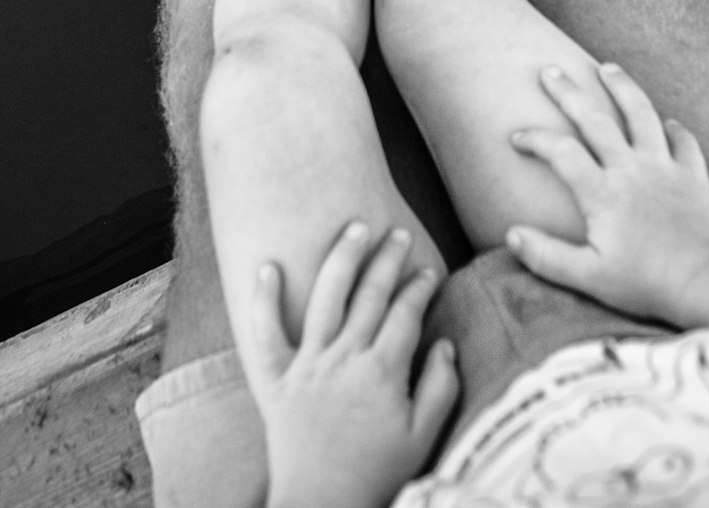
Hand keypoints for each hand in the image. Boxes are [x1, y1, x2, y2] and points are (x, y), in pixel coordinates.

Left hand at [251, 221, 458, 507]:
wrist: (321, 505)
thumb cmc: (375, 475)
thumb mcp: (422, 440)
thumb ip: (440, 389)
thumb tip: (445, 344)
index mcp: (383, 372)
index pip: (405, 314)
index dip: (419, 288)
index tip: (428, 271)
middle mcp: (345, 358)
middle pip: (370, 294)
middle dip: (387, 259)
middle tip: (398, 234)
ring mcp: (308, 364)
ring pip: (326, 297)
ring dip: (342, 258)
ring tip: (354, 228)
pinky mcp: (276, 377)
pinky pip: (265, 332)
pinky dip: (263, 298)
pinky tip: (268, 265)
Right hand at [508, 62, 708, 326]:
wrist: (706, 283)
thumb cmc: (647, 283)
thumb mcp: (589, 277)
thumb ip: (547, 256)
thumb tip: (511, 235)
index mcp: (601, 193)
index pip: (560, 152)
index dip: (535, 139)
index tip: (516, 137)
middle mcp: (630, 170)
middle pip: (595, 119)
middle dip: (569, 92)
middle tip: (550, 70)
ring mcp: (664, 169)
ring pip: (641, 115)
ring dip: (622, 88)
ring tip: (607, 68)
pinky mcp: (693, 177)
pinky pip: (684, 143)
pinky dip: (675, 130)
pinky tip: (668, 122)